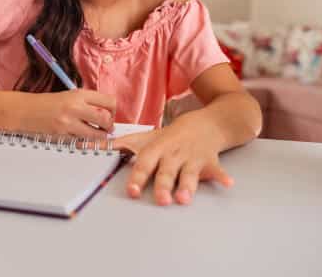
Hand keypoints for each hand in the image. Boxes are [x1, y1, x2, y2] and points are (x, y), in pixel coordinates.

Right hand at [23, 89, 115, 138]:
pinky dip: (85, 140)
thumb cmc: (46, 103)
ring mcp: (69, 122)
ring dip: (100, 135)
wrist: (25, 110)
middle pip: (106, 119)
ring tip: (98, 133)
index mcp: (79, 94)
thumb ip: (87, 102)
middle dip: (110, 125)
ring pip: (96, 133)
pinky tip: (80, 135)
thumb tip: (106, 112)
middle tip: (108, 127)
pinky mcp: (63, 135)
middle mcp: (75, 107)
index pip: (108, 101)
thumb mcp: (69, 95)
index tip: (111, 113)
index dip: (113, 110)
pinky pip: (82, 140)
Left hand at [111, 113, 233, 205]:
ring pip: (189, 173)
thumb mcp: (147, 137)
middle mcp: (174, 153)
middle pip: (167, 171)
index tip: (132, 191)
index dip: (138, 177)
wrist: (206, 122)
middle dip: (163, 185)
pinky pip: (217, 169)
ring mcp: (192, 157)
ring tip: (184, 198)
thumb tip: (94, 147)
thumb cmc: (172, 135)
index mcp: (157, 148)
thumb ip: (123, 145)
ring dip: (188, 185)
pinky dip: (222, 176)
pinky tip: (227, 183)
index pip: (145, 163)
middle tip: (161, 200)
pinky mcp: (210, 160)